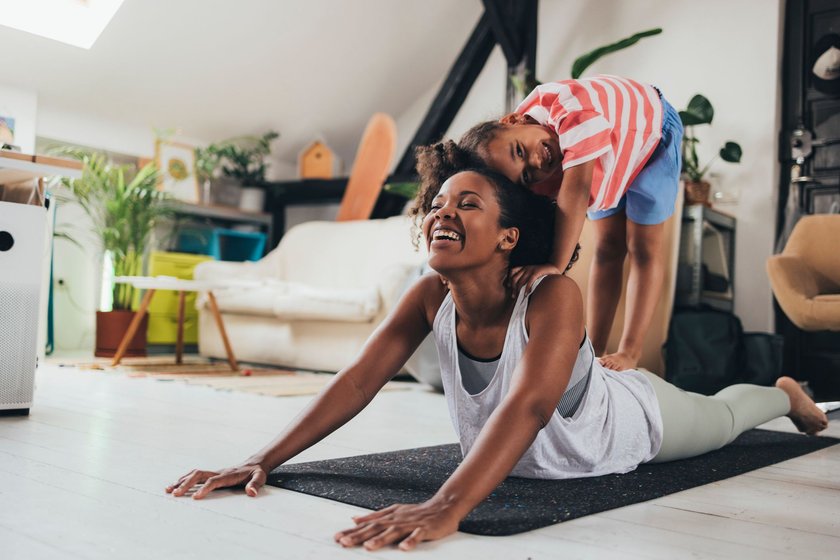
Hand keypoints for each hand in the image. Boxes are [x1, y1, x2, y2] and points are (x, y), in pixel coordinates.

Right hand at [165, 463, 266, 498]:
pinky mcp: (211, 474)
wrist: (255, 464)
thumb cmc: (256, 473)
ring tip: (168, 490)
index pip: (214, 481)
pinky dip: (184, 479)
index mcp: (229, 475)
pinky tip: (175, 486)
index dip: (205, 488)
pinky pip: (195, 475)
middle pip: (199, 475)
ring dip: (181, 481)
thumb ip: (255, 485)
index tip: (195, 497)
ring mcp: (214, 472)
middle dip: (186, 484)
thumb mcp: (260, 478)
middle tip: (174, 494)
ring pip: (194, 474)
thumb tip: (251, 492)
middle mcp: (219, 472)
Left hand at [334, 500, 460, 550]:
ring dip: (381, 539)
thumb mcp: (392, 512)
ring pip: (394, 532)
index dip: (351, 532)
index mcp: (389, 516)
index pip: (367, 524)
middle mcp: (397, 519)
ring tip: (368, 547)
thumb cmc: (417, 512)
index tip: (336, 538)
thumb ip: (374, 516)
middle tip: (344, 542)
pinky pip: (417, 536)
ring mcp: (411, 523)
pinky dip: (411, 541)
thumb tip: (354, 519)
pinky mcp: (425, 528)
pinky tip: (404, 548)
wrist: (443, 506)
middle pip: (376, 528)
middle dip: (359, 536)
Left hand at [508, 264, 562, 296]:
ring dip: (519, 290)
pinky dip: (527, 288)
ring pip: (520, 281)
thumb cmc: (543, 273)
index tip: (509, 286)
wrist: (554, 267)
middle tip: (514, 296)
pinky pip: (529, 281)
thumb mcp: (533, 274)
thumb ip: (527, 278)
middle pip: (515, 278)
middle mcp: (526, 268)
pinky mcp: (536, 272)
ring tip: (520, 297)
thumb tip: (522, 289)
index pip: (513, 271)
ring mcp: (531, 269)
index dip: (509, 279)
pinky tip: (526, 294)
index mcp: (525, 267)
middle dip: (513, 288)